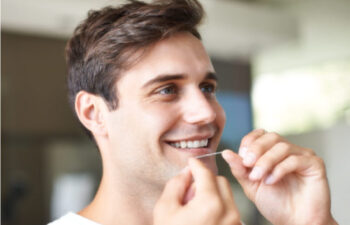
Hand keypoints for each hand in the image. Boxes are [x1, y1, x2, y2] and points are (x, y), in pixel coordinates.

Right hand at [153, 158, 240, 224]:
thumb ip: (176, 184)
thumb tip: (186, 172)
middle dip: (205, 180)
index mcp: (210, 204)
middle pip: (220, 181)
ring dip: (213, 193)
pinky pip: (230, 209)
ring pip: (227, 195)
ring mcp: (235, 223)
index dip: (196, 165)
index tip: (191, 162)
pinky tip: (203, 218)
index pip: (205, 173)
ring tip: (196, 209)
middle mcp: (228, 212)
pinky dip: (219, 206)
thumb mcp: (165, 209)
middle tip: (190, 192)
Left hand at [222, 129, 337, 224]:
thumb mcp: (251, 185)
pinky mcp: (315, 165)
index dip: (249, 142)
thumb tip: (226, 153)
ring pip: (282, 147)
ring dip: (266, 161)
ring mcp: (303, 156)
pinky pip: (295, 159)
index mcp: (272, 152)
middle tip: (248, 165)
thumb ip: (240, 169)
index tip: (241, 157)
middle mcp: (288, 151)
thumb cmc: (276, 204)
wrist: (295, 223)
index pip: (260, 135)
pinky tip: (272, 181)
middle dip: (256, 150)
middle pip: (271, 137)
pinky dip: (280, 169)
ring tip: (258, 178)